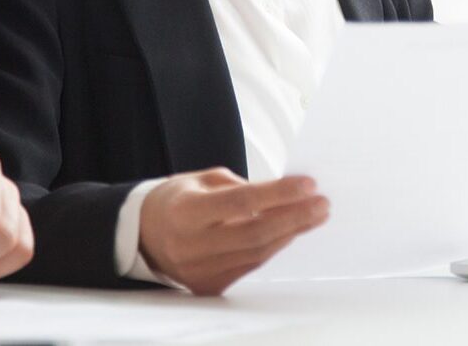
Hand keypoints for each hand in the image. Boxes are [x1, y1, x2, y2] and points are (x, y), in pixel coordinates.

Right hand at [139, 167, 328, 294]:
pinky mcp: (210, 286)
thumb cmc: (177, 200)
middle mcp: (191, 246)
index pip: (241, 203)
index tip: (308, 184)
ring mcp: (200, 272)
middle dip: (295, 217)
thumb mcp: (201, 180)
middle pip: (254, 234)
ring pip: (257, 253)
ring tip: (315, 215)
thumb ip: (239, 188)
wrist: (144, 235)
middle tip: (323, 203)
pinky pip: (251, 266)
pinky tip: (292, 231)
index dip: (278, 194)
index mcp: (185, 212)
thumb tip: (283, 194)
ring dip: (291, 233)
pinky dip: (274, 246)